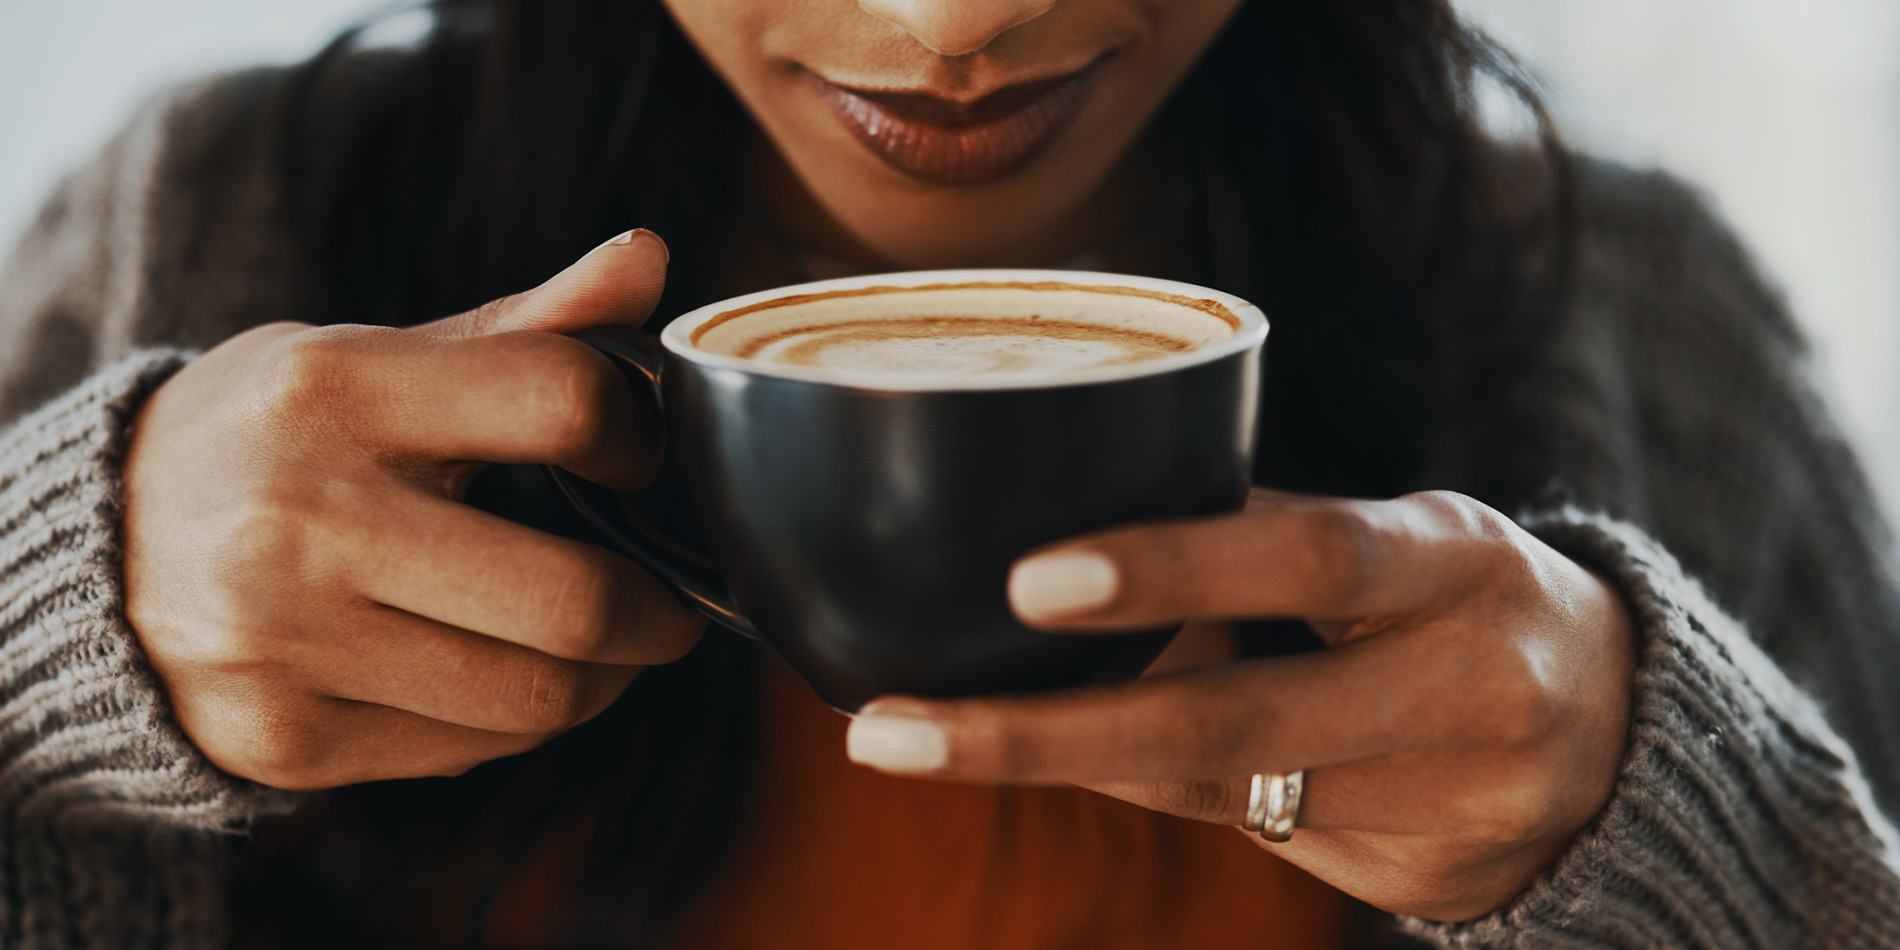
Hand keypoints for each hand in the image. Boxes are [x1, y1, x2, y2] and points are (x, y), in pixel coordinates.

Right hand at [122, 229, 704, 789]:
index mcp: (333, 390)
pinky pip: (472, 750)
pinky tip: (501, 677)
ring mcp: (284, 644)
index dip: (640, 436)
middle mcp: (299, 521)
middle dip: (659, 614)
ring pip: (536, 700)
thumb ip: (523, 324)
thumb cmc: (275, 437)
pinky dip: (518, 721)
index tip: (639, 459)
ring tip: (603, 647)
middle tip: (672, 607)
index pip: (562, 401)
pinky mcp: (285, 740)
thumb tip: (651, 257)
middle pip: (572, 600)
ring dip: (606, 680)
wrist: (99, 553)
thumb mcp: (375, 357)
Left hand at [845, 488, 1636, 920]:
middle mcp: (1464, 687)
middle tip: (893, 728)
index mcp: (1453, 561)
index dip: (1173, 568)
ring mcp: (1448, 803)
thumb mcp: (1399, 539)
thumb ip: (1263, 535)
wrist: (1623, 737)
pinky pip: (1249, 834)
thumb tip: (1073, 506)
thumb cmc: (1462, 599)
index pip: (1310, 556)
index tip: (1028, 581)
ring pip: (1220, 795)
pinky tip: (1069, 752)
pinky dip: (1152, 791)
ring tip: (921, 734)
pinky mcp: (1423, 880)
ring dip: (1066, 763)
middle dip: (1045, 735)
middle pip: (1236, 725)